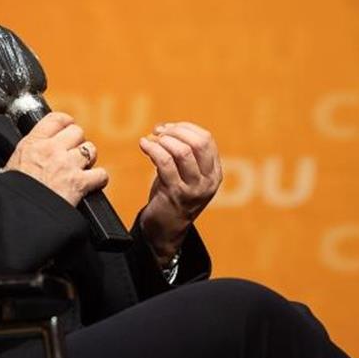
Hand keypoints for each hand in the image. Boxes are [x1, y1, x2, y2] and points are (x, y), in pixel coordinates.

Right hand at [5, 112, 108, 206]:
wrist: (19, 213)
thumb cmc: (12, 194)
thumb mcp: (11, 165)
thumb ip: (26, 155)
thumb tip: (27, 156)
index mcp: (33, 143)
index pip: (56, 119)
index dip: (66, 123)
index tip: (67, 127)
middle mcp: (52, 150)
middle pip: (77, 132)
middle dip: (77, 142)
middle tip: (72, 154)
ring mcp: (67, 165)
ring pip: (90, 150)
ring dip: (88, 159)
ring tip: (81, 168)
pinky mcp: (79, 183)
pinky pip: (100, 174)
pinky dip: (98, 179)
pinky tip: (91, 184)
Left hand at [138, 121, 221, 263]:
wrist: (165, 229)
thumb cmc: (172, 196)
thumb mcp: (185, 174)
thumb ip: (183, 153)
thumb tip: (165, 127)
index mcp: (214, 173)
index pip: (206, 139)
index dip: (185, 128)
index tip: (167, 128)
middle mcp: (208, 181)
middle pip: (198, 143)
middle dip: (175, 131)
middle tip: (158, 132)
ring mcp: (193, 189)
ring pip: (182, 151)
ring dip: (163, 140)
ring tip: (151, 141)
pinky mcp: (175, 194)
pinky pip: (164, 162)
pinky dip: (152, 148)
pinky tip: (144, 145)